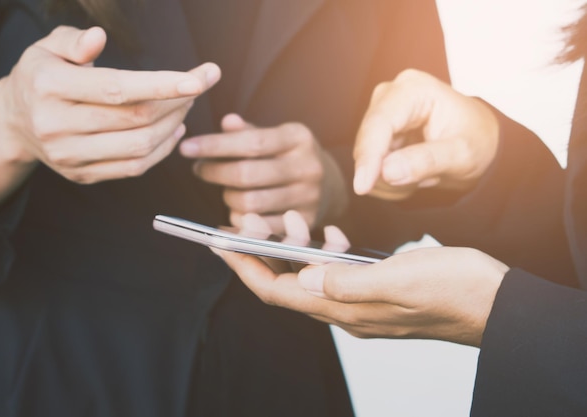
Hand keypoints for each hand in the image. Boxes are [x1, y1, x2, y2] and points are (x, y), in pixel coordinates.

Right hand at [0, 25, 219, 225]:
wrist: (15, 123)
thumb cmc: (41, 76)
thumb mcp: (47, 47)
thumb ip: (74, 40)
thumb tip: (98, 36)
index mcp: (48, 86)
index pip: (117, 88)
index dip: (162, 84)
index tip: (200, 79)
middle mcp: (56, 125)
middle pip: (135, 119)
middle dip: (177, 101)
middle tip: (197, 85)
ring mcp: (69, 155)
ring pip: (140, 146)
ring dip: (174, 125)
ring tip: (185, 104)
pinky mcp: (82, 175)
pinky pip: (134, 167)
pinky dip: (162, 149)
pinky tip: (173, 128)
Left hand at [179, 114, 347, 232]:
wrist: (331, 186)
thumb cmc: (291, 157)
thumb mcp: (276, 136)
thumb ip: (249, 132)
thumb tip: (227, 122)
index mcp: (299, 138)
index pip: (250, 142)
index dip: (214, 146)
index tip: (186, 148)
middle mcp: (308, 166)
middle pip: (246, 175)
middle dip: (214, 173)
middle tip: (200, 169)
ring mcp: (308, 197)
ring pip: (250, 204)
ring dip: (227, 198)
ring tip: (226, 190)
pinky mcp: (306, 223)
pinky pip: (259, 227)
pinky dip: (240, 220)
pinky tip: (236, 210)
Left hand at [216, 221, 506, 346]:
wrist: (494, 302)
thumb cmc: (452, 290)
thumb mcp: (398, 279)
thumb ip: (347, 281)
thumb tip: (303, 276)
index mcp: (345, 309)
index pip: (277, 290)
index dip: (244, 267)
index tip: (218, 243)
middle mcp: (346, 310)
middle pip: (287, 282)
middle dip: (262, 251)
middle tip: (246, 220)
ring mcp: (361, 303)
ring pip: (311, 275)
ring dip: (295, 248)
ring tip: (293, 219)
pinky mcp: (376, 291)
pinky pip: (337, 274)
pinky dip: (327, 252)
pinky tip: (335, 233)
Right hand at [353, 69, 499, 200]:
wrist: (480, 141)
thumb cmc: (476, 140)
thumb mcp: (462, 154)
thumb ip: (427, 161)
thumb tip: (387, 172)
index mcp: (413, 90)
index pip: (379, 124)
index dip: (369, 156)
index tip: (362, 186)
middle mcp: (390, 96)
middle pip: (368, 142)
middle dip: (390, 172)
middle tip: (427, 179)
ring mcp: (381, 114)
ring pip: (366, 158)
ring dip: (393, 179)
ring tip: (426, 174)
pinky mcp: (377, 133)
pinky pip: (370, 167)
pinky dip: (390, 181)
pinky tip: (414, 173)